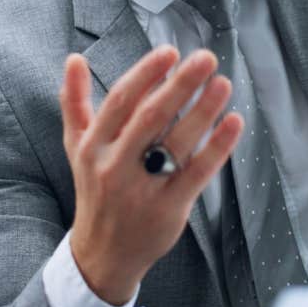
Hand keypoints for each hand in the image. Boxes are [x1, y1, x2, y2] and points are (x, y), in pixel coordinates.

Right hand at [59, 45, 241, 305]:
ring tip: (223, 83)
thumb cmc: (95, 188)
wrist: (103, 255)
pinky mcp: (169, 210)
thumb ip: (74, 101)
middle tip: (206, 58)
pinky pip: (197, 173)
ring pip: (176, 144)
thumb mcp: (77, 146)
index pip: (121, 101)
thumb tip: (73, 58)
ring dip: (203, 111)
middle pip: (150, 118)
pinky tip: (234, 122)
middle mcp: (115, 166)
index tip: (170, 51)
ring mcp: (143, 190)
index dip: (146, 74)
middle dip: (180, 85)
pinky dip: (217, 147)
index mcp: (93, 146)